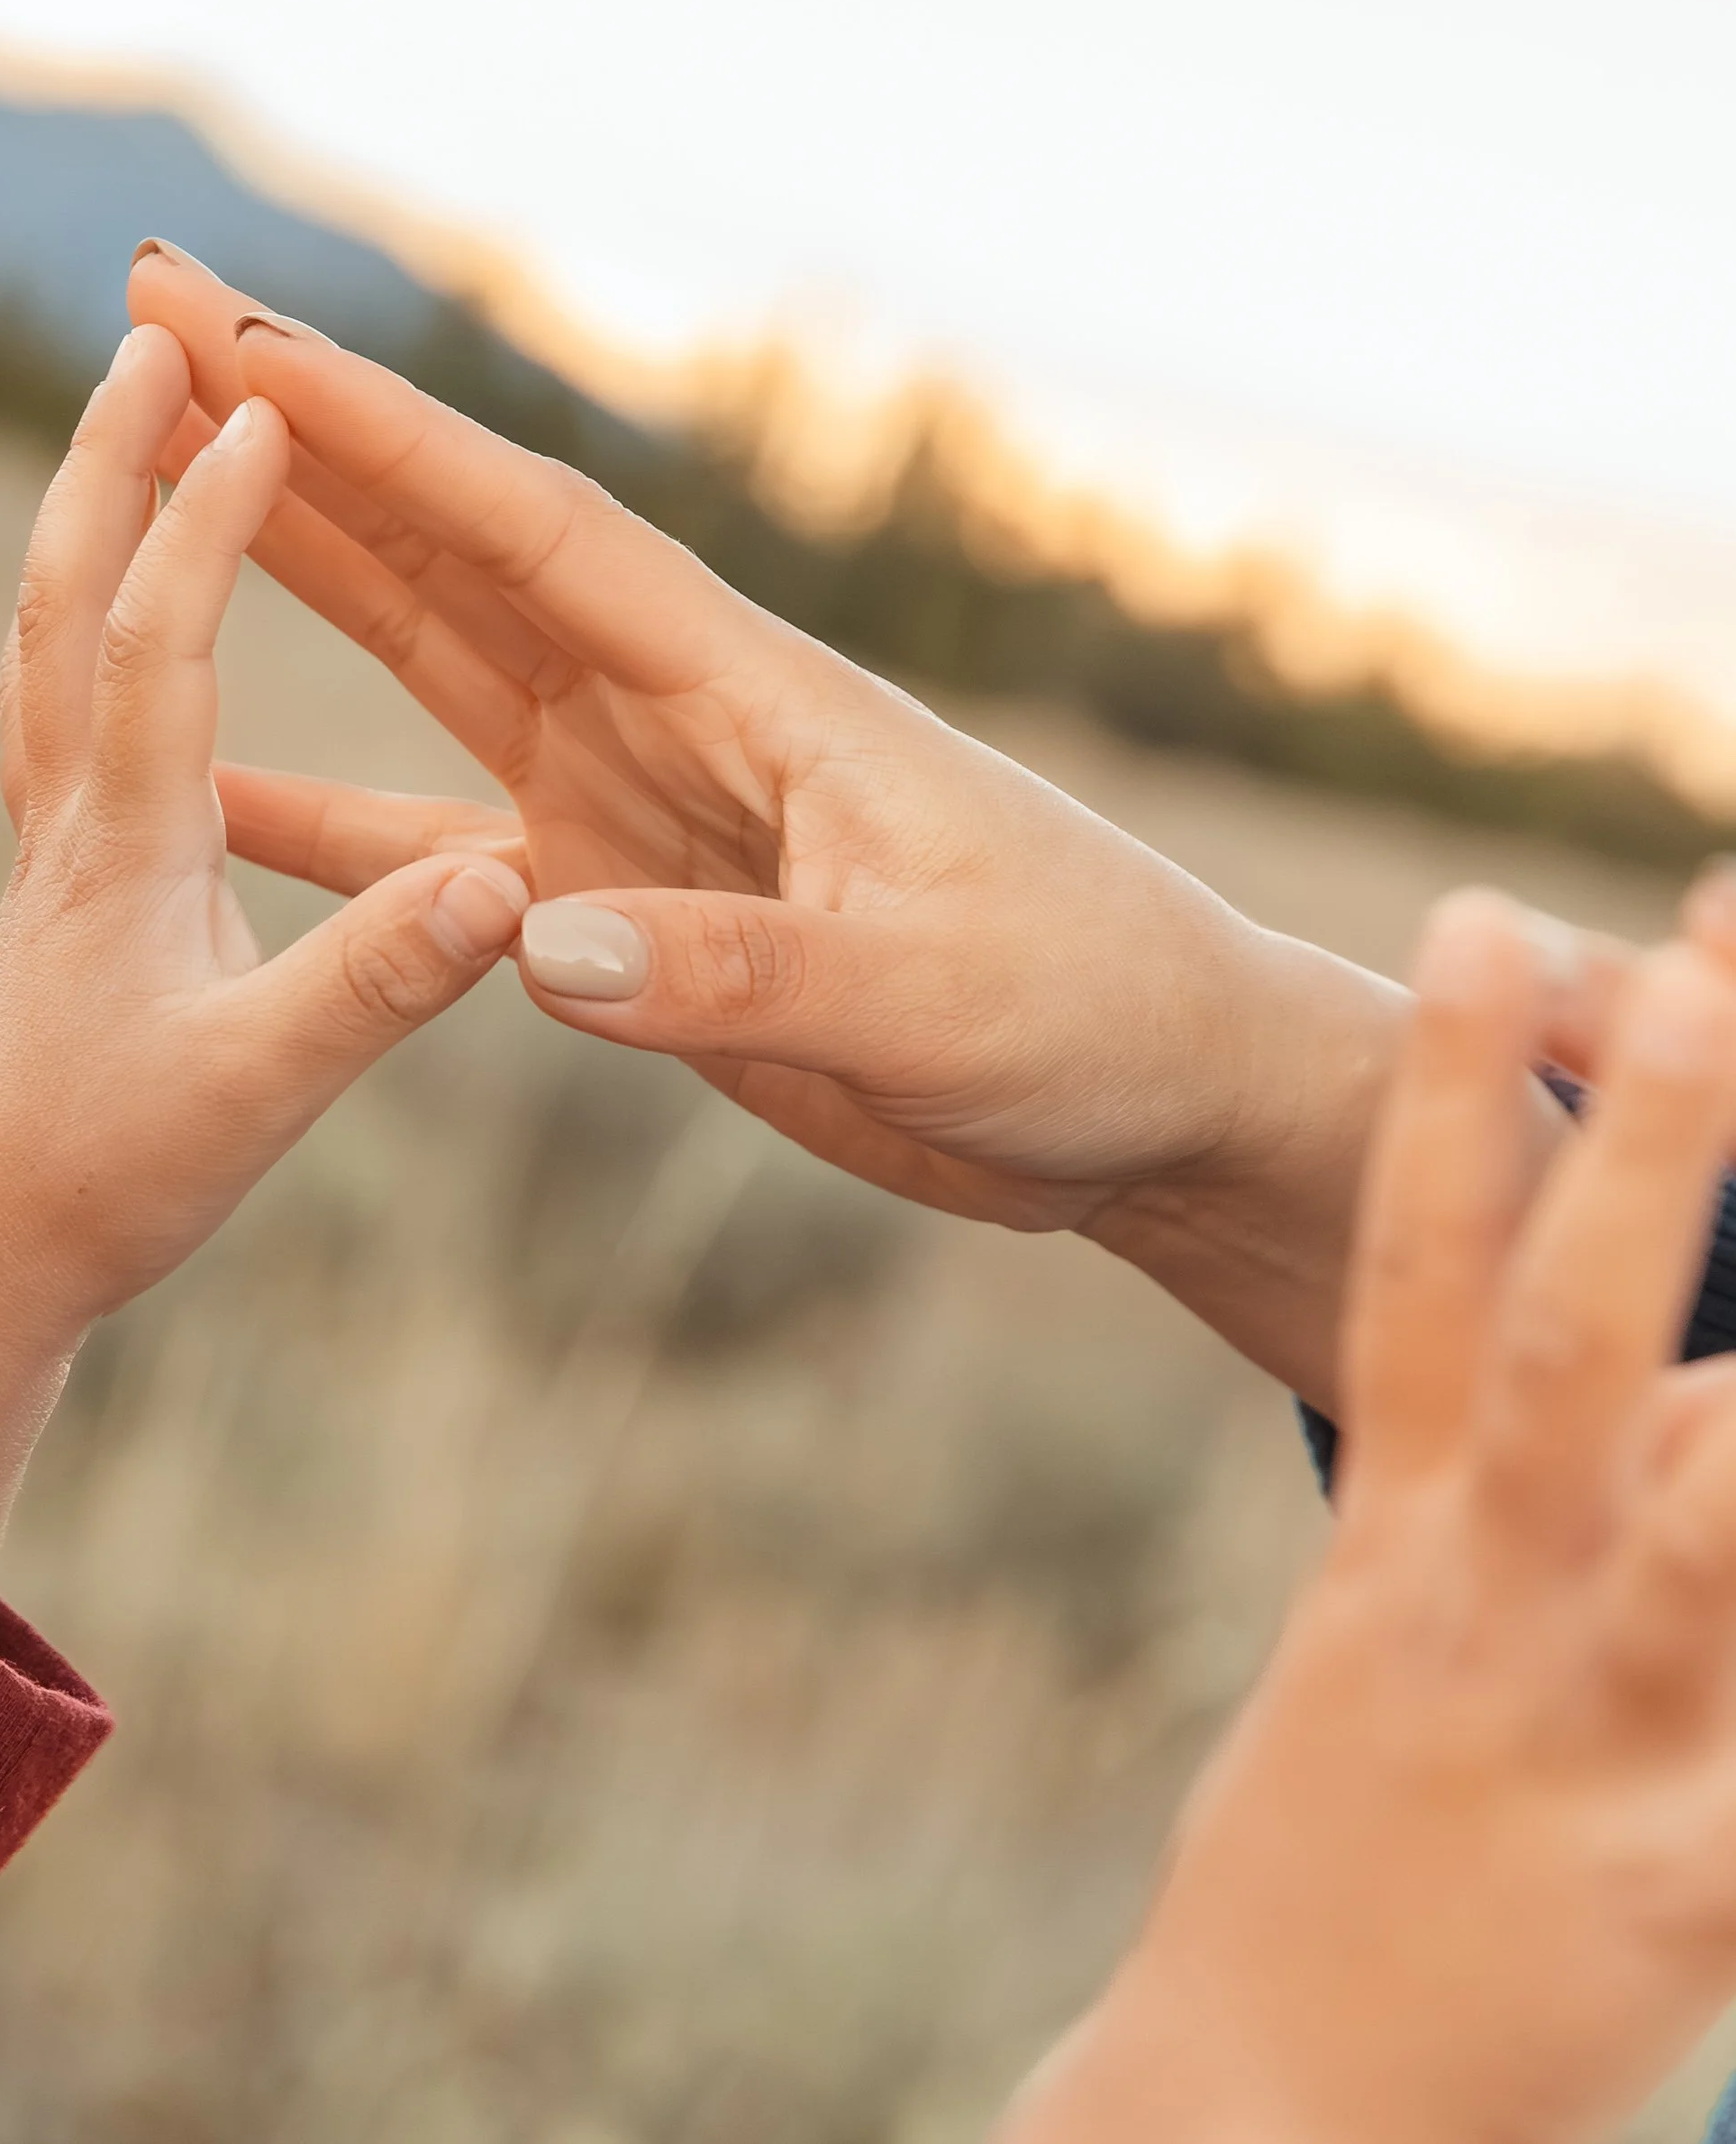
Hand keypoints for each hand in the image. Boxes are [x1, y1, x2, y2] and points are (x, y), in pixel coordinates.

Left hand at [0, 324, 525, 1633]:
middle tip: (144, 339)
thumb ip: (378, 983)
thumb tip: (502, 883)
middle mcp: (72, 821)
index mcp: (129, 848)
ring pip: (40, 642)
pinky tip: (104, 621)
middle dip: (104, 461)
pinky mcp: (57, 882)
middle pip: (63, 600)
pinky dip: (73, 617)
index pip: (157, 642)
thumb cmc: (113, 1182)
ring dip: (79, 521)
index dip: (208, 519)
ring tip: (117, 433)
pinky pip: (48, 706)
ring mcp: (51, 846)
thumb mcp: (265, 1091)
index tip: (260, 403)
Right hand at [131, 242, 1425, 1405]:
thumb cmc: (1086, 1008)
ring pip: (435, 667)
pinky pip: (445, 855)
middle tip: (148, 322)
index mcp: (754, 690)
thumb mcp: (928, 996)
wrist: (1147, 1095)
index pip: (537, 532)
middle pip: (454, 555)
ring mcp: (642, 808)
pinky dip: (328, 825)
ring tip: (151, 491)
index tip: (237, 337)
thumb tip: (542, 941)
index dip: (382, 434)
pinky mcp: (634, 913)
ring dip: (302, 577)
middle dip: (303, 445)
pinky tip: (216, 798)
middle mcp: (675, 719)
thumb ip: (740, 969)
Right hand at [1008, 875, 1735, 2143]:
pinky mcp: (1668, 1897)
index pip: (1418, 1262)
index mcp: (1401, 1544)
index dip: (1459, 1088)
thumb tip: (1663, 1379)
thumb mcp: (1388, 1653)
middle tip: (1699, 947)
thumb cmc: (1339, 1874)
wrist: (1246, 2132)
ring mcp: (1579, 1741)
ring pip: (1705, 1523)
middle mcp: (1482, 1604)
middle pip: (1569, 1333)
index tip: (1485, 913)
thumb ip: (1494, 1506)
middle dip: (1646, 1140)